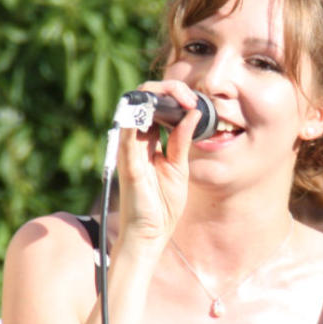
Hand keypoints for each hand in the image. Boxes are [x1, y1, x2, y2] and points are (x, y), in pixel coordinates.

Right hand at [116, 80, 202, 244]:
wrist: (151, 233)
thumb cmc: (162, 204)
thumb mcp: (178, 167)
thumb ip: (181, 141)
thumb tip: (192, 114)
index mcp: (147, 140)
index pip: (154, 104)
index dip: (173, 95)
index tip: (194, 103)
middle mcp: (134, 141)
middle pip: (142, 100)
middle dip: (167, 90)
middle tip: (190, 99)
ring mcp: (128, 151)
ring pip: (132, 109)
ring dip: (154, 96)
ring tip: (180, 99)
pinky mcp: (127, 164)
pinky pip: (127, 136)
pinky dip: (137, 119)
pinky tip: (153, 110)